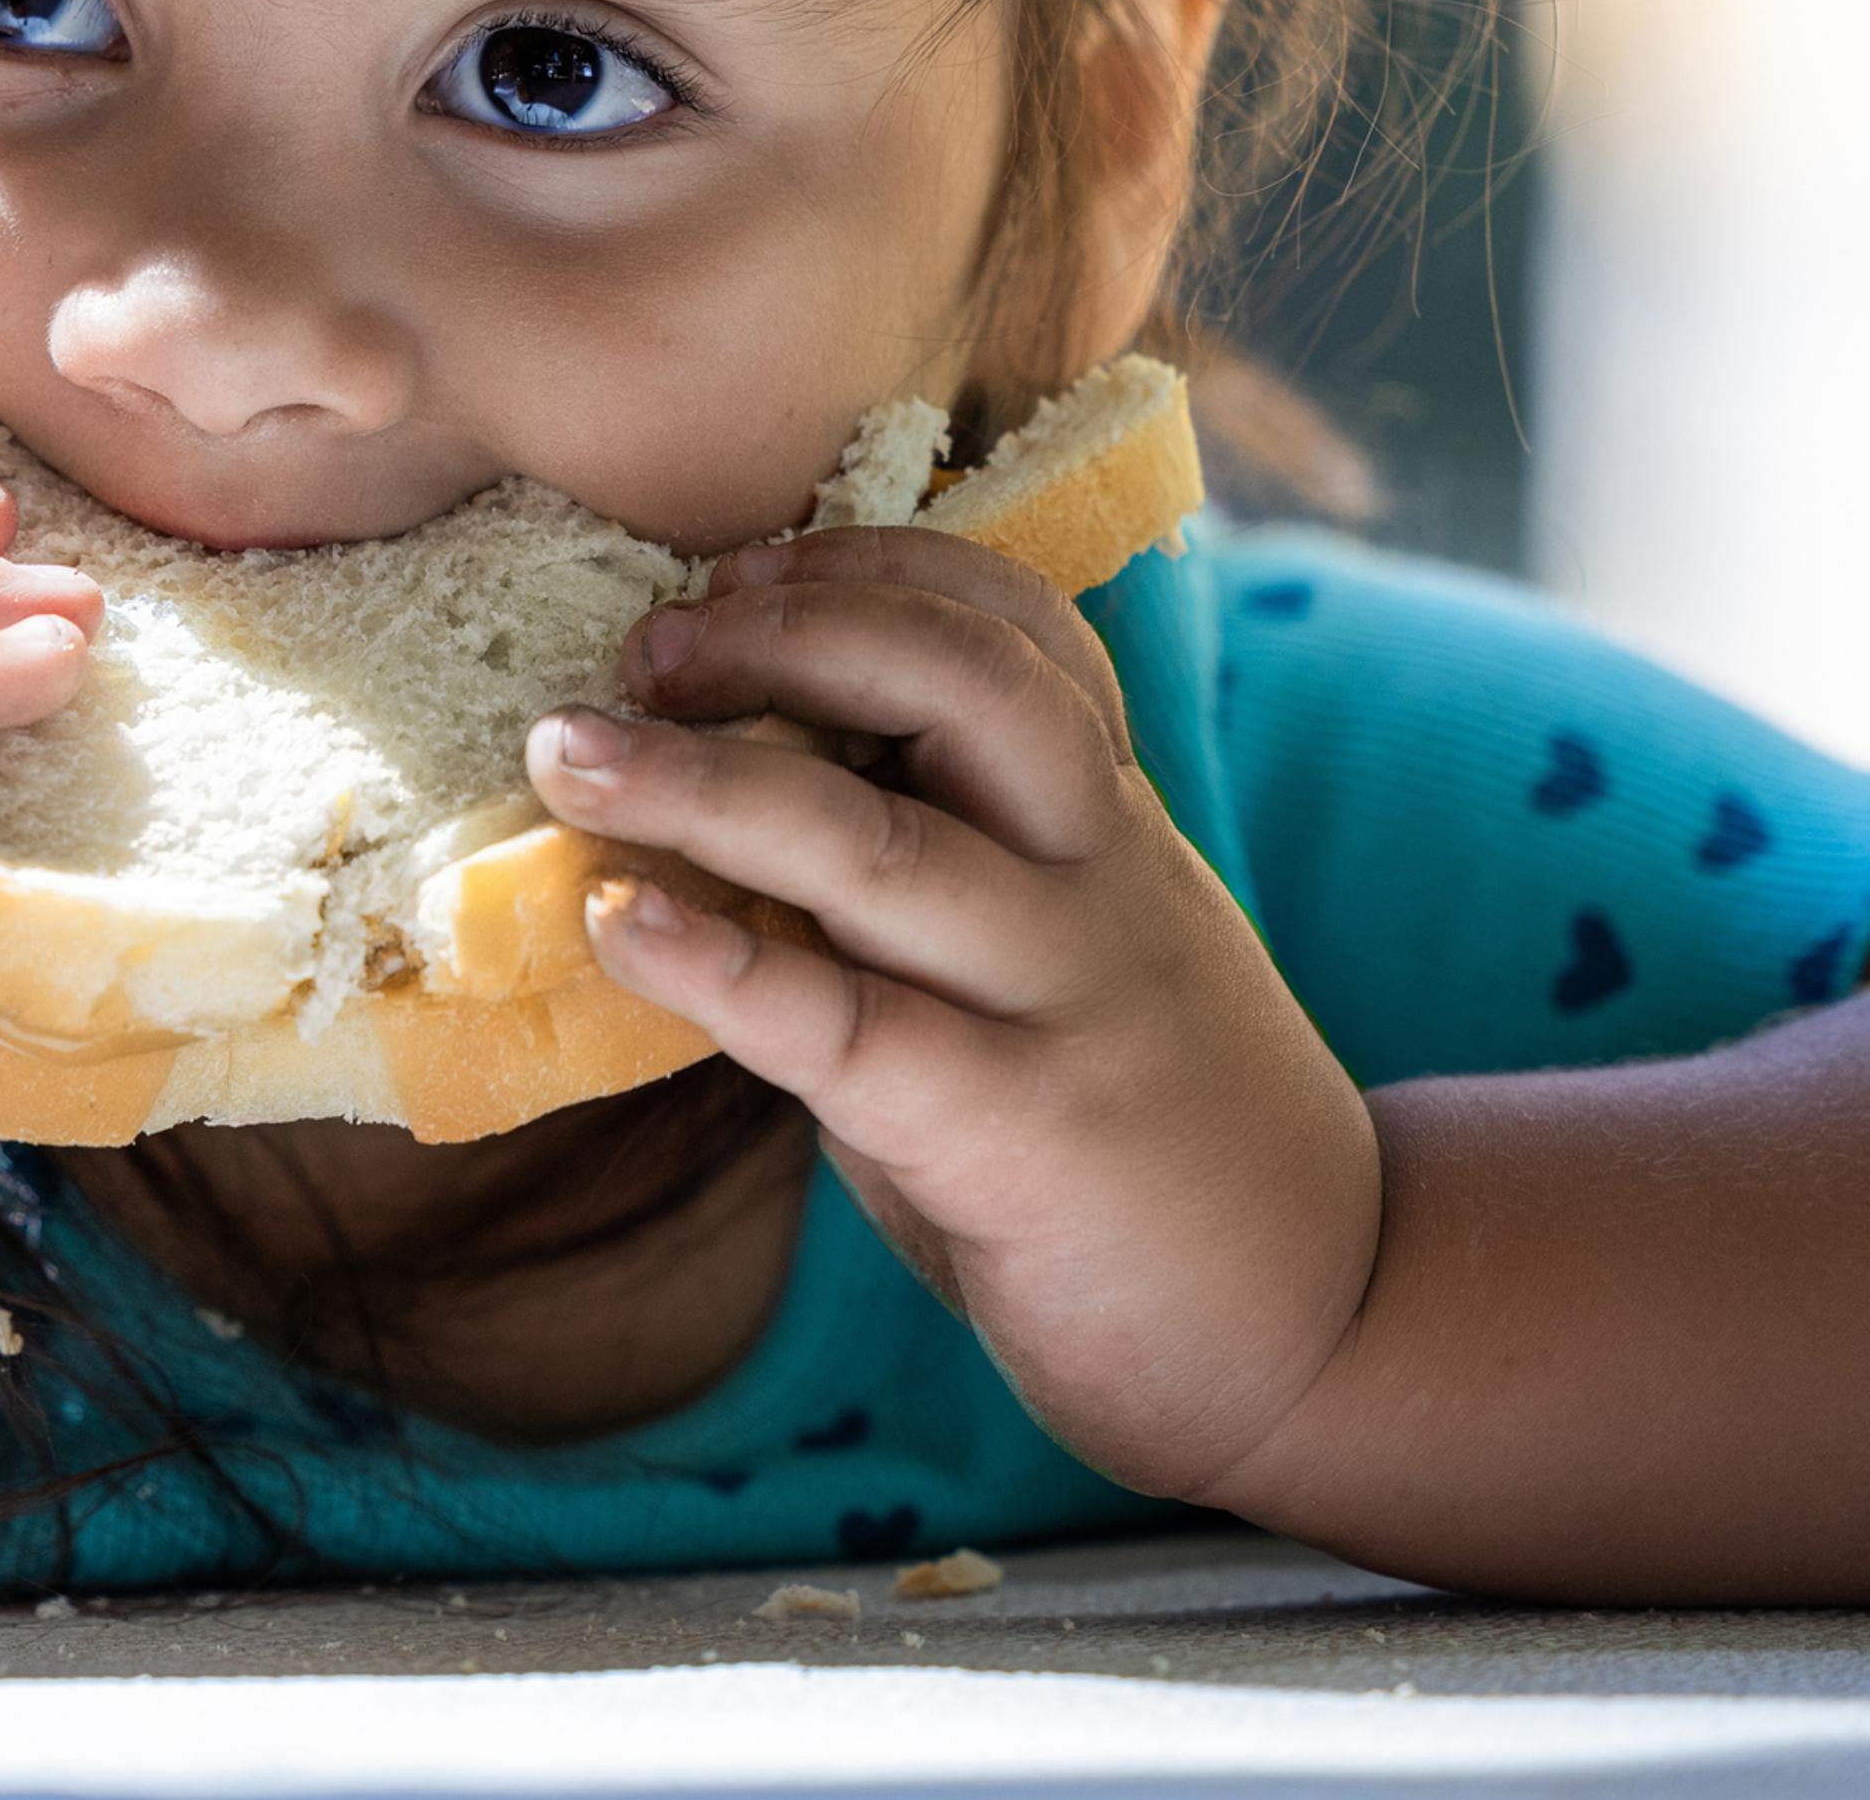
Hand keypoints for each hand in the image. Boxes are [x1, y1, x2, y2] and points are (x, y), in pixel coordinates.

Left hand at [524, 526, 1379, 1503]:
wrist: (1326, 1325)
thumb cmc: (1134, 1126)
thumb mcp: (1061, 962)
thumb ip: (933, 881)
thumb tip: (704, 811)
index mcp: (1105, 824)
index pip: (1021, 635)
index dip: (874, 574)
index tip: (737, 568)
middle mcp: (1097, 882)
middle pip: (967, 689)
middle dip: (794, 633)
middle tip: (645, 642)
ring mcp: (1064, 1003)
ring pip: (885, 846)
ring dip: (704, 784)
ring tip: (567, 754)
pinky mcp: (1018, 1135)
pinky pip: (852, 1029)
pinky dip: (726, 967)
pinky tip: (623, 926)